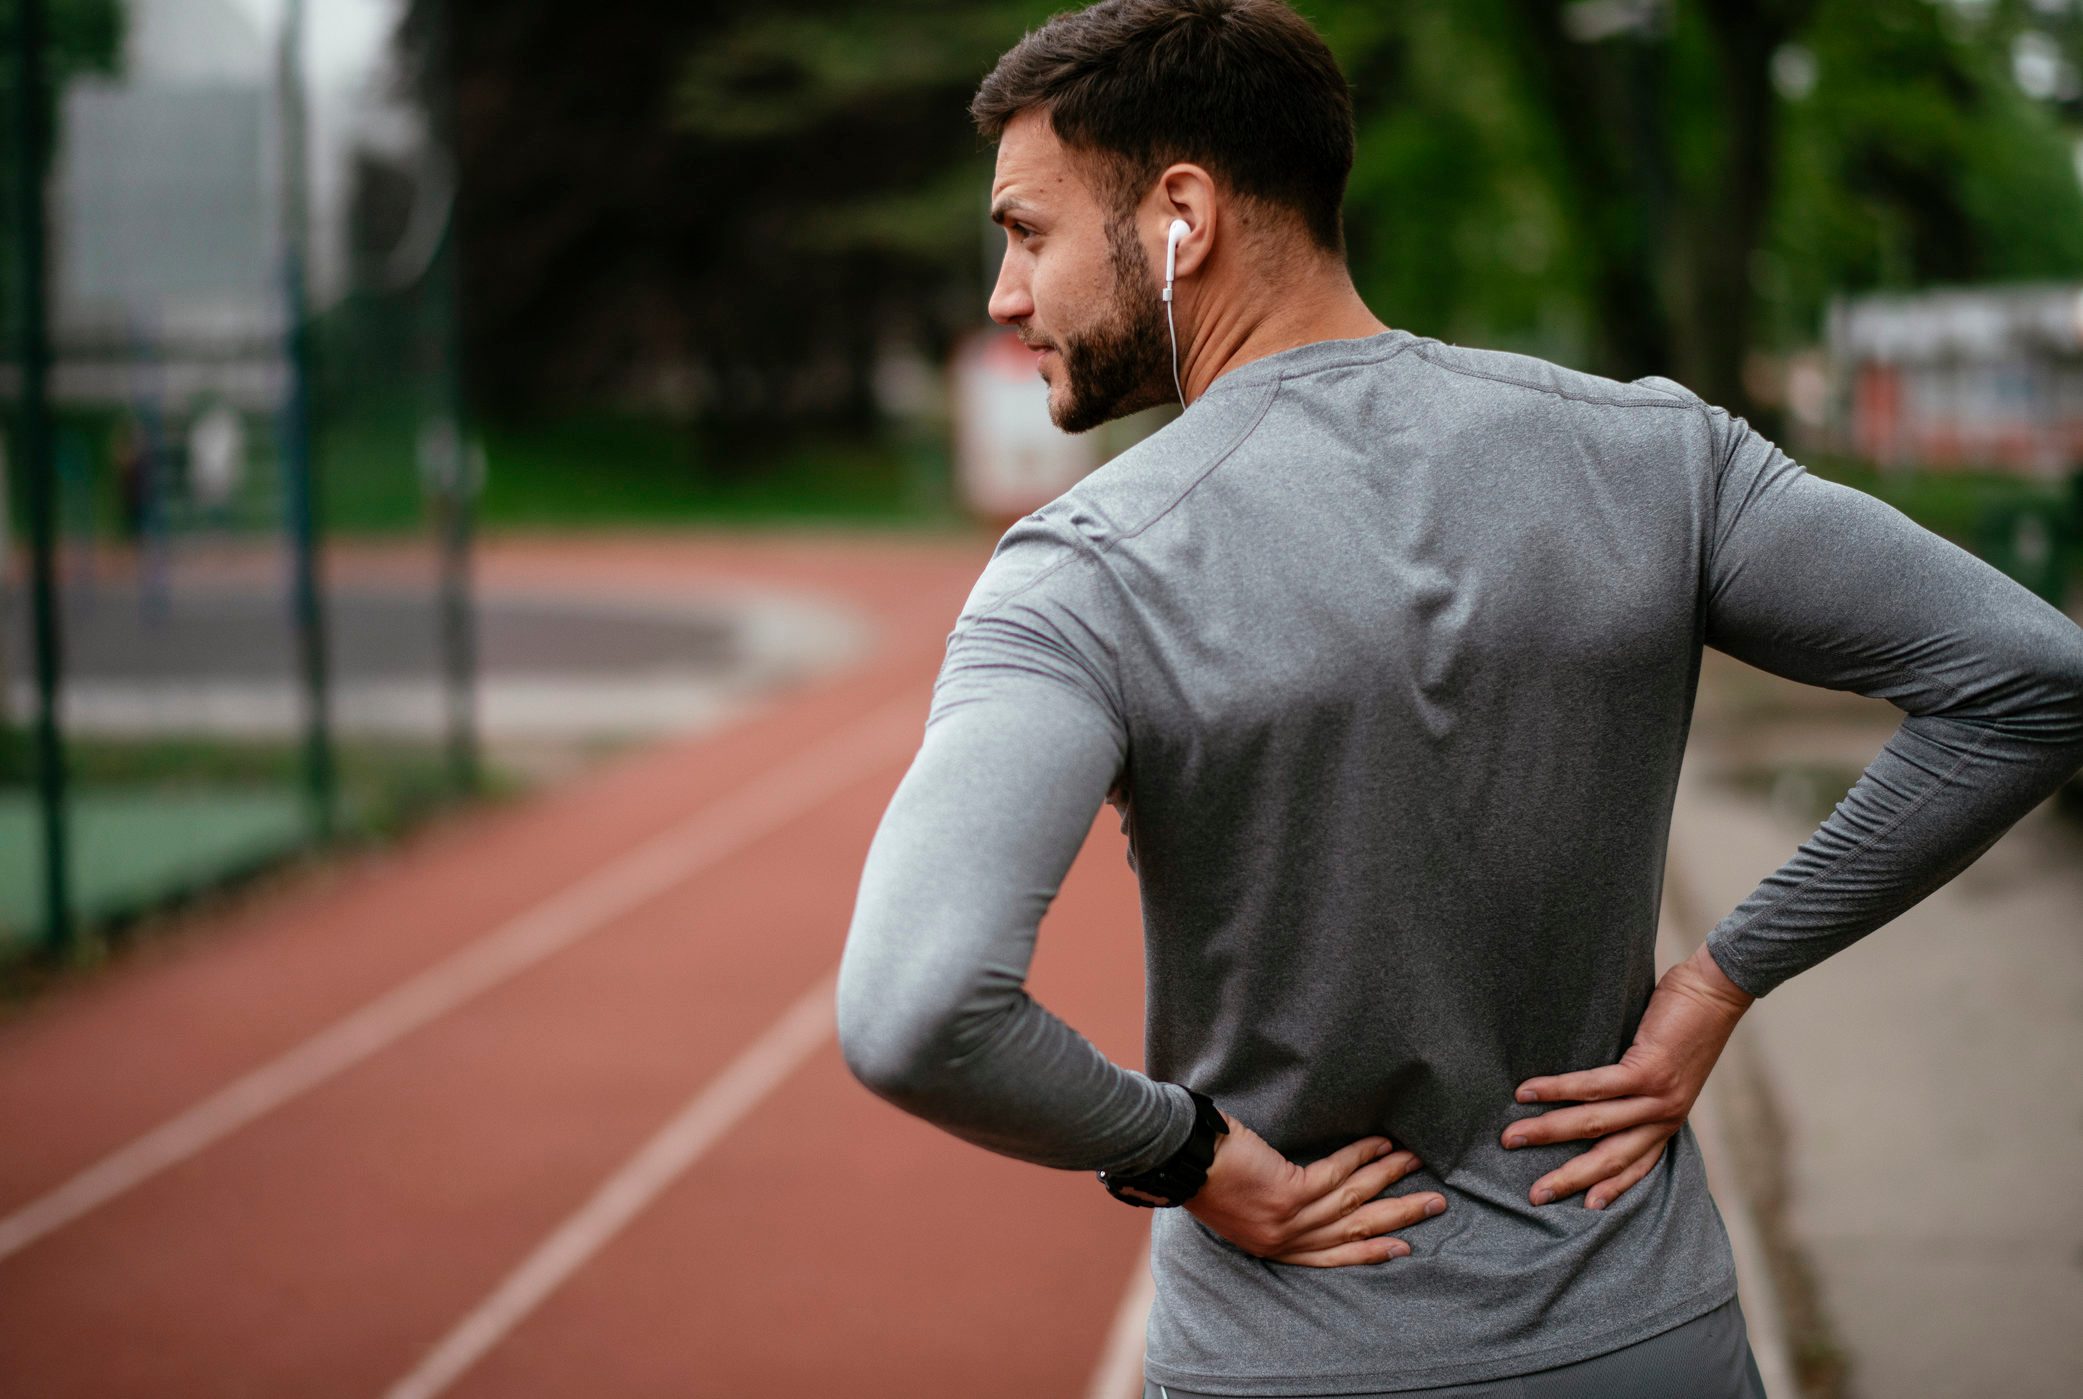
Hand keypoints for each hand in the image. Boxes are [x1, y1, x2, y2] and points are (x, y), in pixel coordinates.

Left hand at [1184, 1116, 1447, 1266]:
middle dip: (1399, 1218)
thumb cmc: (1206, 1173)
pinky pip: (1338, 1173)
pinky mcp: (1290, 1192)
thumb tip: (1304, 1193)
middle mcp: (1286, 1238)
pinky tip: (1382, 1143)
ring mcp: (1290, 1218)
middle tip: (1434, 1204)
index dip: (1371, 1252)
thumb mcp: (1242, 1206)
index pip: (1332, 1256)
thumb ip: (1275, 1209)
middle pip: (1355, 1232)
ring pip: (1354, 1200)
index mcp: (1275, 1246)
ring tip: (1416, 1161)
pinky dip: (1363, 1156)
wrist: (1182, 1158)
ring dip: (1389, 1178)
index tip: (1403, 1246)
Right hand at [1502, 942, 1754, 1210]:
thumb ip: (1639, 1087)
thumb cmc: (1689, 1022)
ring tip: (1511, 1137)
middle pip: (1611, 1158)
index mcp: (1668, 1119)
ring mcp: (1657, 1096)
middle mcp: (1664, 1117)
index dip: (1611, 1188)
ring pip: (1594, 1125)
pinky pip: (1593, 1088)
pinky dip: (1556, 1091)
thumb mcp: (1668, 1069)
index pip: (1638, 1165)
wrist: (1717, 992)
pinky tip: (1527, 1092)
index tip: (1585, 1207)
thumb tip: (1595, 1090)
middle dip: (1569, 1178)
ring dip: (1547, 1132)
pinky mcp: (1647, 1071)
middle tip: (1534, 1195)